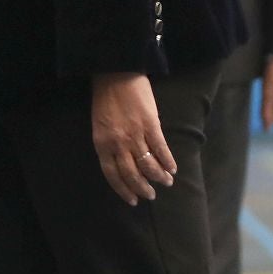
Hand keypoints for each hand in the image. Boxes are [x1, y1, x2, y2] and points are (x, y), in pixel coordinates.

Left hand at [90, 72, 174, 205]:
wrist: (115, 72)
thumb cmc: (105, 97)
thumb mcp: (100, 124)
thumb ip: (109, 143)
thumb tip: (123, 160)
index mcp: (102, 144)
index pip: (113, 175)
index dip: (123, 190)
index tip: (133, 200)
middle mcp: (118, 144)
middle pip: (132, 174)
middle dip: (143, 188)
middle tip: (151, 195)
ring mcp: (135, 135)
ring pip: (149, 165)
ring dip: (159, 177)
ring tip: (166, 182)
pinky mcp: (151, 125)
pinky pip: (161, 149)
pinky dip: (168, 162)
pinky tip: (173, 168)